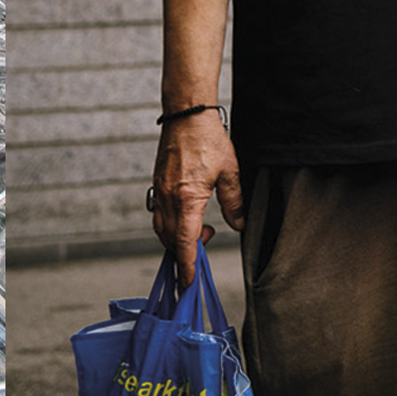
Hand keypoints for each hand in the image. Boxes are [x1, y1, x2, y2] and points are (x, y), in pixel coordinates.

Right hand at [152, 112, 244, 288]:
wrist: (186, 113)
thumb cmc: (208, 138)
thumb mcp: (230, 172)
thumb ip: (234, 202)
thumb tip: (238, 225)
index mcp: (188, 198)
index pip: (185, 242)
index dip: (187, 265)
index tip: (189, 282)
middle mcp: (168, 197)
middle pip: (169, 239)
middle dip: (184, 253)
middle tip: (205, 249)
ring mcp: (159, 189)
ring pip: (161, 228)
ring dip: (177, 239)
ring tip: (200, 231)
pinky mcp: (157, 182)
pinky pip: (159, 213)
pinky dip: (170, 224)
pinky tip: (187, 217)